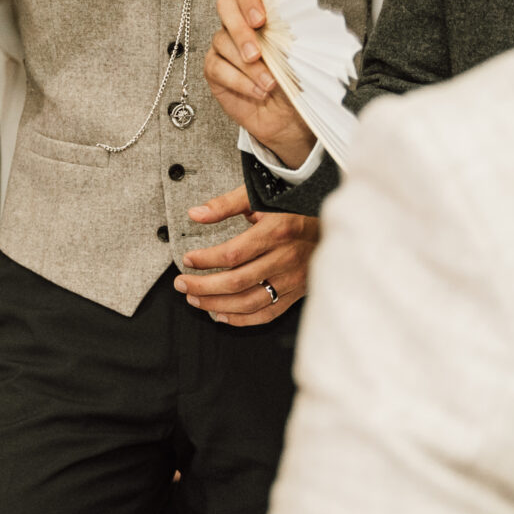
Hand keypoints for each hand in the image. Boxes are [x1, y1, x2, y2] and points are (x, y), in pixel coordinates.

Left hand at [175, 185, 316, 325]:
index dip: (206, 260)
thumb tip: (195, 214)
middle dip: (203, 286)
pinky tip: (222, 315)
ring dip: (217, 305)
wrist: (332, 218)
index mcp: (277, 232)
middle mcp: (286, 258)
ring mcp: (294, 279)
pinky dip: (243, 319)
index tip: (187, 259)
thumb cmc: (293, 204)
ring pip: (250, 302)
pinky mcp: (299, 292)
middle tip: (181, 284)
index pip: (232, 254)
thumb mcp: (261, 195)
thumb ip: (226, 204)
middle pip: (237, 282)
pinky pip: (269, 313)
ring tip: (195, 300)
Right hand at [204, 0, 316, 163]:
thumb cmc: (300, 80)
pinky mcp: (215, 68)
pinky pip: (217, 66)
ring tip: (269, 84)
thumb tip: (302, 9)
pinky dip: (239, 80)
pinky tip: (258, 91)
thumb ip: (299, 27)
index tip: (261, 18)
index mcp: (264, 9)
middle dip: (240, 28)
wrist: (292, 117)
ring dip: (247, 65)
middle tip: (256, 52)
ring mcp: (225, 44)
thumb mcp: (306, 51)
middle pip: (226, 4)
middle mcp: (241, 22)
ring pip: (222, 39)